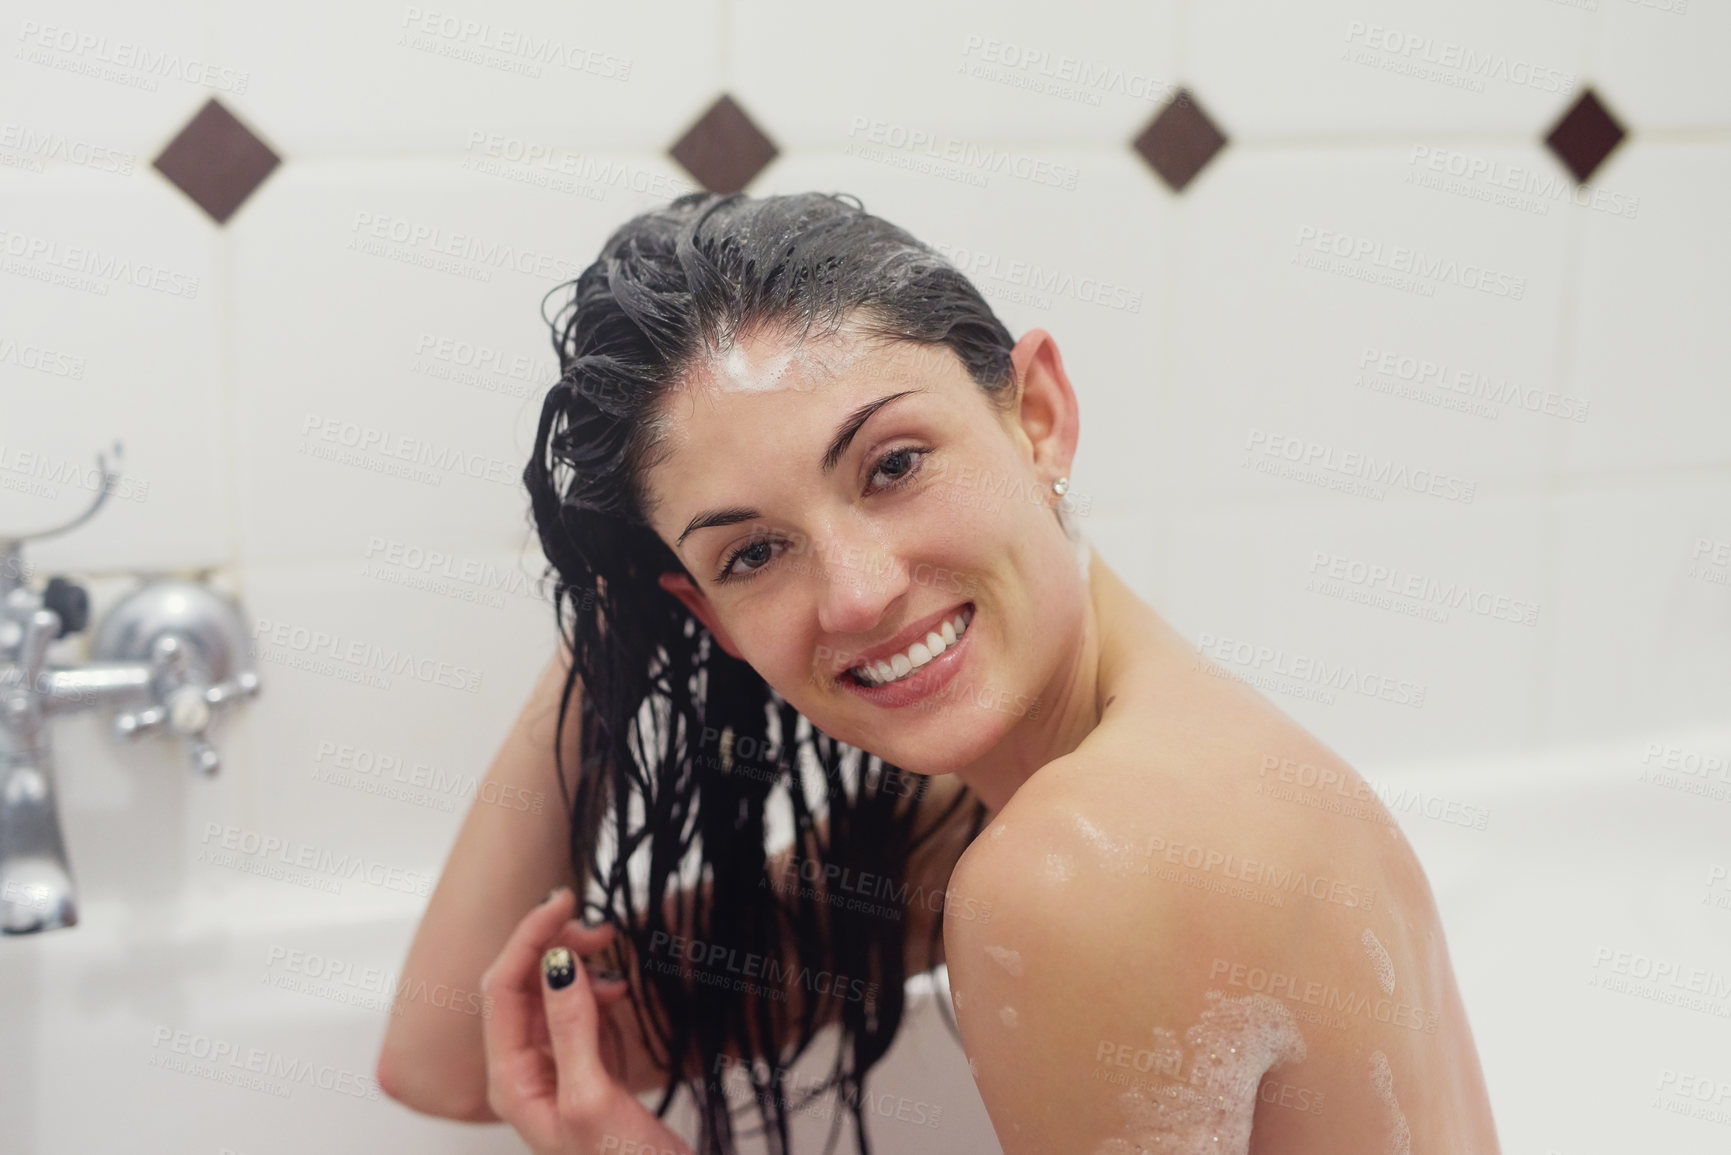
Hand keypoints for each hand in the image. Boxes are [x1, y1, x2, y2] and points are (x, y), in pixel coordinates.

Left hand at [480, 888, 692, 1154]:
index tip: (565, 899)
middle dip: (554, 946)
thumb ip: (573, 1027)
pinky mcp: (589, 1073)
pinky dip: (599, 991)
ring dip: (578, 965)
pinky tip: (621, 991)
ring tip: (613, 952)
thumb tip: (557, 964)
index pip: (503, 987)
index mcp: (511, 1079)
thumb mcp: (593, 1096)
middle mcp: (525, 1072)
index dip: (530, 937)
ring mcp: (557, 1071)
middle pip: (523, 985)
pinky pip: (582, 1014)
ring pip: (553, 996)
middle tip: (601, 926)